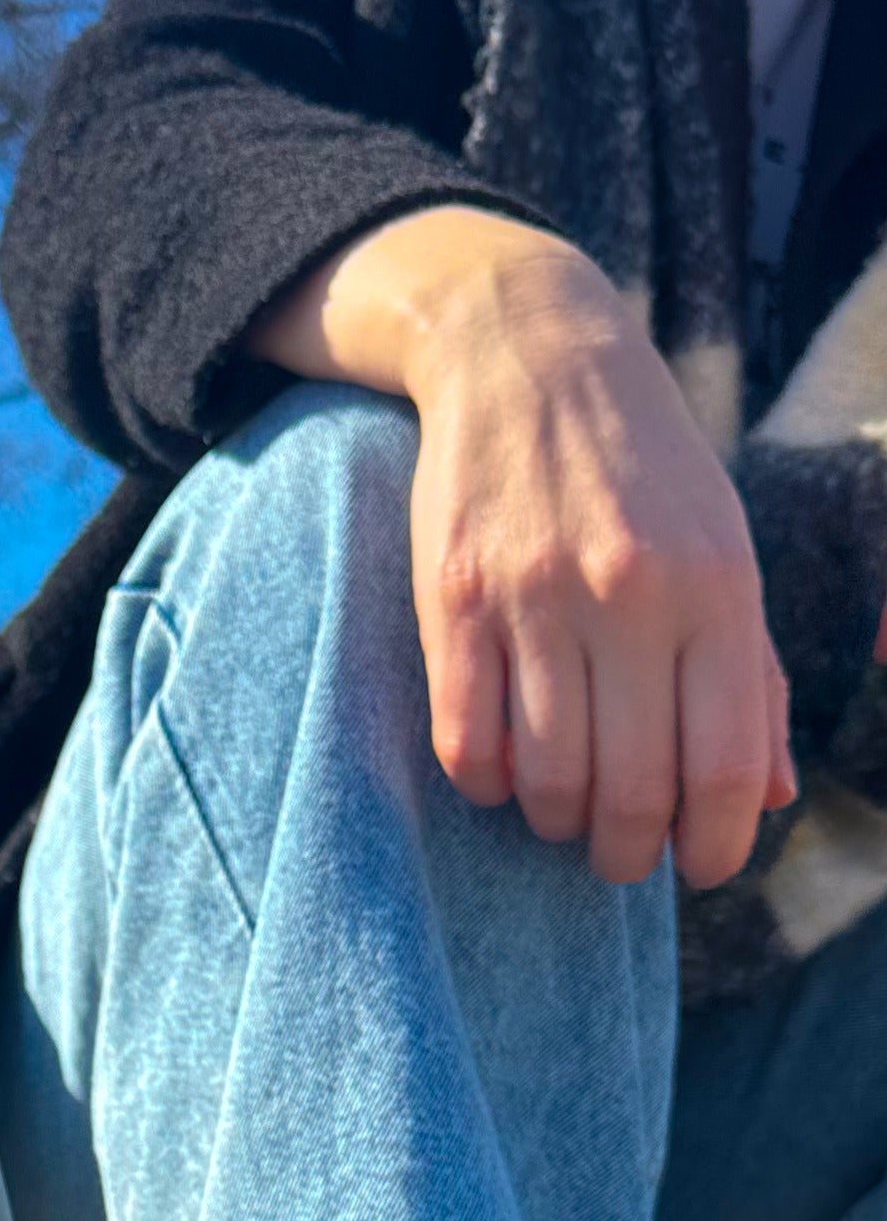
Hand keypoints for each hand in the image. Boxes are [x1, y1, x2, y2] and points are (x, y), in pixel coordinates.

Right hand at [255, 212, 794, 888]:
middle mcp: (633, 594)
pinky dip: (485, 784)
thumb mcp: (724, 550)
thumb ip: (752, 674)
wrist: (529, 352)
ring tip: (562, 815)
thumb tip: (767, 797)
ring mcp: (537, 595)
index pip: (726, 763)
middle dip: (628, 853)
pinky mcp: (454, 596)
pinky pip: (466, 740)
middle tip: (620, 855)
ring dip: (556, 822)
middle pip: (633, 788)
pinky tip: (500, 774)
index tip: (699, 868)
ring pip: (547, 777)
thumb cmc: (644, 470)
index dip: (715, 845)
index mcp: (718, 587)